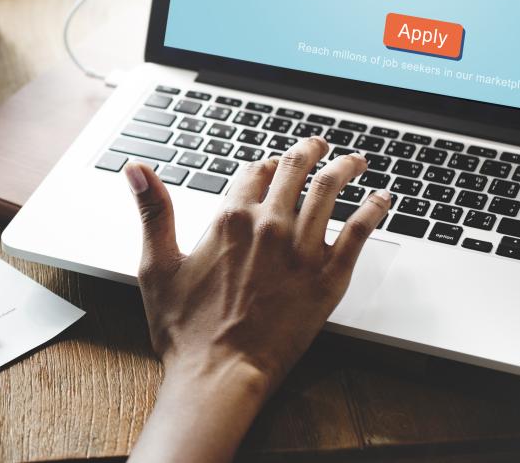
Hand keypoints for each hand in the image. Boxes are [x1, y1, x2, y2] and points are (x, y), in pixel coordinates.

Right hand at [125, 136, 390, 461]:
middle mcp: (269, 226)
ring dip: (344, 168)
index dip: (262, 164)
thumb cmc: (185, 330)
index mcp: (229, 219)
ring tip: (355, 160)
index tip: (270, 164)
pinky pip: (359, 232)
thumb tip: (136, 168)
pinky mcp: (328, 277)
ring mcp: (302, 250)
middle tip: (318, 146)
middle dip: (308, 151)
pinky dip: (373, 209)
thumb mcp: (157, 264)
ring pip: (330, 191)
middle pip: (295, 171)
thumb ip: (153, 210)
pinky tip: (383, 199)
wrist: (220, 374)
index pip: (253, 171)